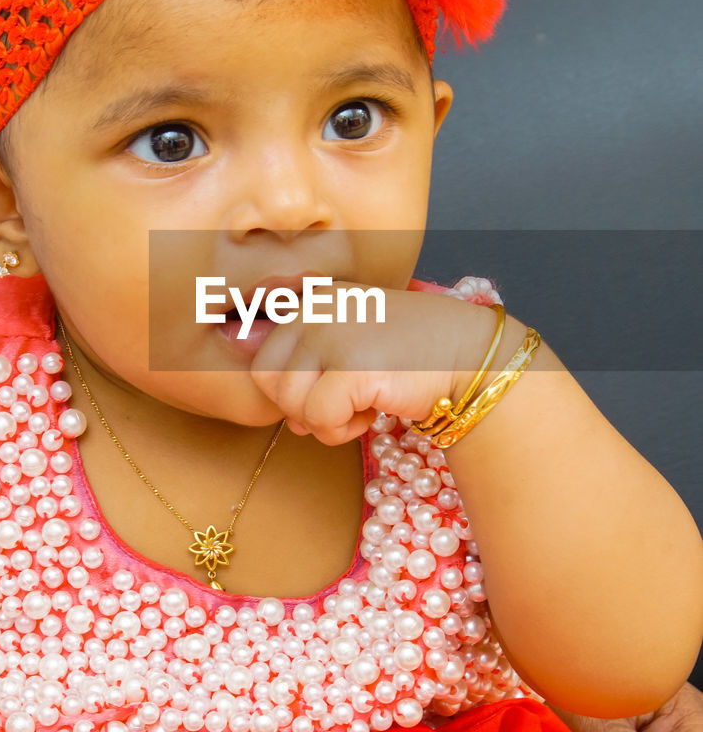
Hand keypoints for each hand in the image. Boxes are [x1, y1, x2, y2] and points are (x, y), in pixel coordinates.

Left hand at [249, 282, 474, 445]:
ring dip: (322, 422)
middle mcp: (315, 309)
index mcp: (312, 299)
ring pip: (288, 403)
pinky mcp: (351, 367)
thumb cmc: (409, 352)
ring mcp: (331, 335)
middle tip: (341, 407)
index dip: (291, 389)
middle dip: (299, 407)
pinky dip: (340, 432)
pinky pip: (318, 420)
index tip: (330, 390)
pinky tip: (371, 415)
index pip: (263, 356)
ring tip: (358, 410)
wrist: (467, 354)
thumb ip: (305, 353)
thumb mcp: (349, 337)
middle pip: (266, 380)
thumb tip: (265, 388)